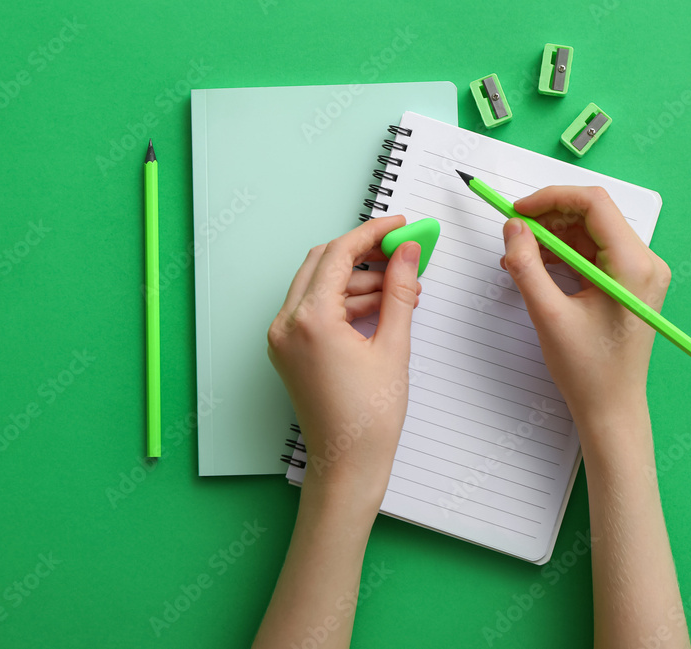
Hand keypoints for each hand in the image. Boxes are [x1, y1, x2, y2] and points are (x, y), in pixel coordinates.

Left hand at [267, 215, 420, 515]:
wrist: (347, 465)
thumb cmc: (368, 420)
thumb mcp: (393, 347)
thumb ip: (400, 291)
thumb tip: (407, 252)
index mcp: (309, 320)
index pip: (340, 254)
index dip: (372, 232)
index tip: (399, 224)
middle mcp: (287, 324)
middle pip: (324, 262)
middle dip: (365, 253)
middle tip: (401, 249)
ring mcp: (283, 337)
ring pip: (320, 284)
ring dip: (358, 279)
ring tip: (401, 286)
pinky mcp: (289, 350)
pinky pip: (315, 308)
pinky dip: (345, 301)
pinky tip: (380, 307)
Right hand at [499, 186, 670, 435]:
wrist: (612, 408)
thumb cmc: (588, 370)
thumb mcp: (548, 314)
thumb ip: (526, 265)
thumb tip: (513, 228)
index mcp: (633, 266)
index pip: (594, 204)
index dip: (551, 198)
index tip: (518, 210)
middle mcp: (644, 263)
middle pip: (593, 215)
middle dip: (549, 216)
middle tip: (514, 230)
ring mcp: (638, 273)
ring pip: (590, 233)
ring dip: (553, 236)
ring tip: (519, 254)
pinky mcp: (628, 284)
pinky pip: (593, 253)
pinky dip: (563, 254)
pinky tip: (536, 266)